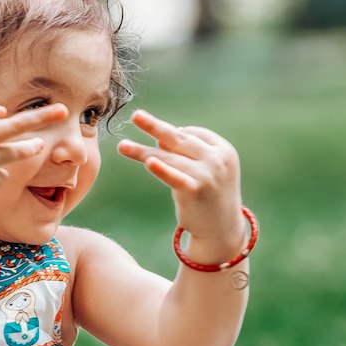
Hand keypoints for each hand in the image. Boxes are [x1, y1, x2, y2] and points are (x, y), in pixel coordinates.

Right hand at [0, 97, 66, 211]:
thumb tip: (4, 112)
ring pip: (20, 151)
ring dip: (32, 146)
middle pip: (19, 125)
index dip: (0, 122)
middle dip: (43, 116)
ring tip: (39, 143)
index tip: (24, 117)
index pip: (0, 116)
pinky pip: (2, 172)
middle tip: (65, 110)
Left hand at [118, 108, 244, 262]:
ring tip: (121, 146)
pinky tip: (148, 162)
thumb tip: (161, 137)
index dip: (174, 135)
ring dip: (143, 152)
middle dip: (155, 127)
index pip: (193, 133)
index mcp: (223, 150)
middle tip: (135, 116)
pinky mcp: (196, 191)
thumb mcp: (205, 170)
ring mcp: (208, 174)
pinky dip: (161, 169)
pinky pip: (174, 177)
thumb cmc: (211, 195)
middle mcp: (217, 159)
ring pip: (168, 158)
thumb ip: (188, 153)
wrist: (222, 230)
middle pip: (179, 139)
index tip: (161, 141)